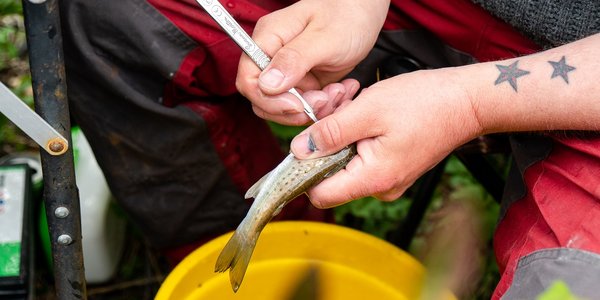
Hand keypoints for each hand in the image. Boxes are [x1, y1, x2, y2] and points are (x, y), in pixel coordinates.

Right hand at [236, 0, 389, 124]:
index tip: (297, 105)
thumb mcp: (324, 37)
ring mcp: (288, 71)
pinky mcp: (304, 81)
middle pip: (264, 99)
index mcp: (269, 39)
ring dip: (314, 108)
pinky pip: (305, 105)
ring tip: (338, 92)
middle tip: (324, 99)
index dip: (269, 99)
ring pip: (286, 107)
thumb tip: (267, 84)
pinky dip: (324, 105)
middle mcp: (273, 56)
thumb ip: (294, 60)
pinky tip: (342, 90)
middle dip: (295, 108)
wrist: (366, 10)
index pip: (249, 79)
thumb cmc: (347, 13)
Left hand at [290, 69, 481, 207]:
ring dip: (341, 132)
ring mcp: (388, 179)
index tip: (302, 142)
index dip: (303, 171)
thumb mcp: (368, 110)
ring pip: (345, 161)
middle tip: (337, 106)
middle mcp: (380, 187)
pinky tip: (365, 110)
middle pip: (330, 174)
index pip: (320, 195)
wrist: (467, 101)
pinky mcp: (393, 167)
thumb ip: (330, 132)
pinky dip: (356, 133)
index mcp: (373, 179)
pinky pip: (361, 155)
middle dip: (325, 141)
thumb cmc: (425, 102)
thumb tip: (299, 150)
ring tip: (354, 103)